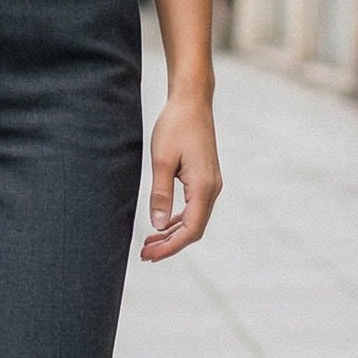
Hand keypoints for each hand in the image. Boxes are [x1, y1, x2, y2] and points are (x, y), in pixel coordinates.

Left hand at [140, 91, 220, 261]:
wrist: (191, 102)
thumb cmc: (175, 126)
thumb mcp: (161, 160)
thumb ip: (160, 194)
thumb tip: (156, 225)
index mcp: (203, 187)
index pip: (190, 230)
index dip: (170, 247)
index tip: (149, 256)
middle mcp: (212, 188)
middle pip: (194, 229)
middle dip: (170, 244)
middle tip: (145, 255)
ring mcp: (211, 184)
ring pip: (194, 220)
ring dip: (172, 234)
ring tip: (149, 244)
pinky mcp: (205, 178)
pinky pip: (194, 207)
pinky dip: (178, 220)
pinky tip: (162, 224)